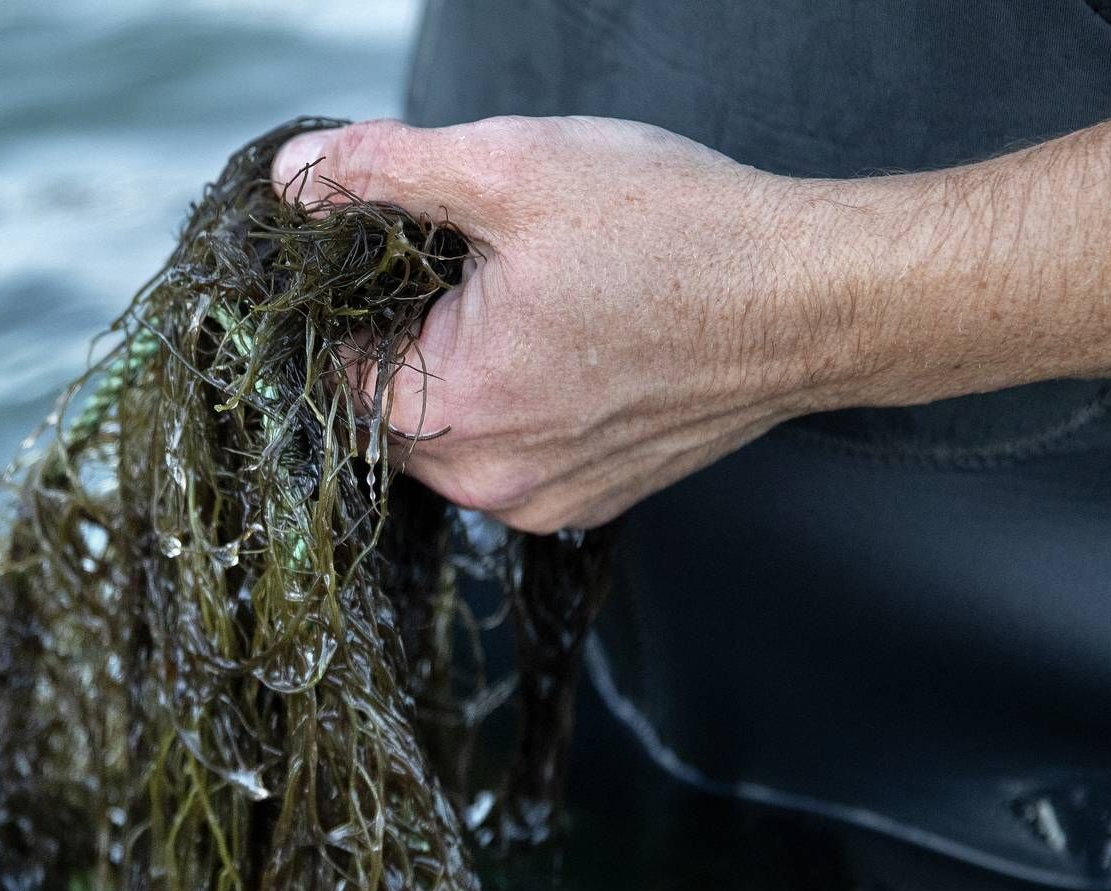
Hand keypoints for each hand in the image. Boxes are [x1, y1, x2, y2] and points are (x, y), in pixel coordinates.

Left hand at [272, 116, 833, 532]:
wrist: (814, 297)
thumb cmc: (678, 233)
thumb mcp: (511, 167)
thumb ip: (384, 170)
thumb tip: (295, 177)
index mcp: (453, 411)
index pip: (330, 369)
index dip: (344, 302)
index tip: (387, 252)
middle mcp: (491, 482)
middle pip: (384, 408)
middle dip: (402, 333)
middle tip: (464, 263)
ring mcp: (545, 502)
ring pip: (448, 434)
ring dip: (457, 369)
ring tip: (519, 298)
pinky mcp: (591, 500)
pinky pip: (511, 454)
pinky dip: (515, 402)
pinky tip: (562, 342)